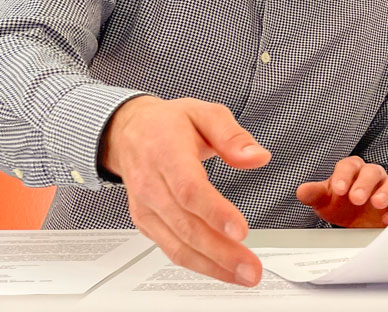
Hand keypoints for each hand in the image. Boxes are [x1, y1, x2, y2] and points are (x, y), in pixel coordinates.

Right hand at [100, 96, 271, 286]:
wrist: (129, 133)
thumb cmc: (169, 124)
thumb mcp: (205, 112)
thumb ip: (232, 135)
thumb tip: (257, 157)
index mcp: (166, 154)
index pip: (189, 189)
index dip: (214, 212)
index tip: (241, 230)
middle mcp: (152, 186)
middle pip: (186, 225)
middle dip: (221, 252)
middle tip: (252, 268)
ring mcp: (147, 208)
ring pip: (177, 245)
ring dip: (213, 265)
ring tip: (245, 275)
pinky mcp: (148, 223)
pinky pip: (172, 249)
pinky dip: (199, 264)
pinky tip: (223, 271)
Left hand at [296, 156, 387, 227]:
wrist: (354, 221)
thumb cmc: (339, 205)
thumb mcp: (324, 201)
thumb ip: (314, 194)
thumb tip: (301, 191)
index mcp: (353, 169)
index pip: (350, 165)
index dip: (344, 175)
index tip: (338, 190)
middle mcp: (372, 175)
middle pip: (372, 172)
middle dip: (365, 184)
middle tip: (356, 198)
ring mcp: (387, 188)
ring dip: (386, 192)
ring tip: (377, 204)